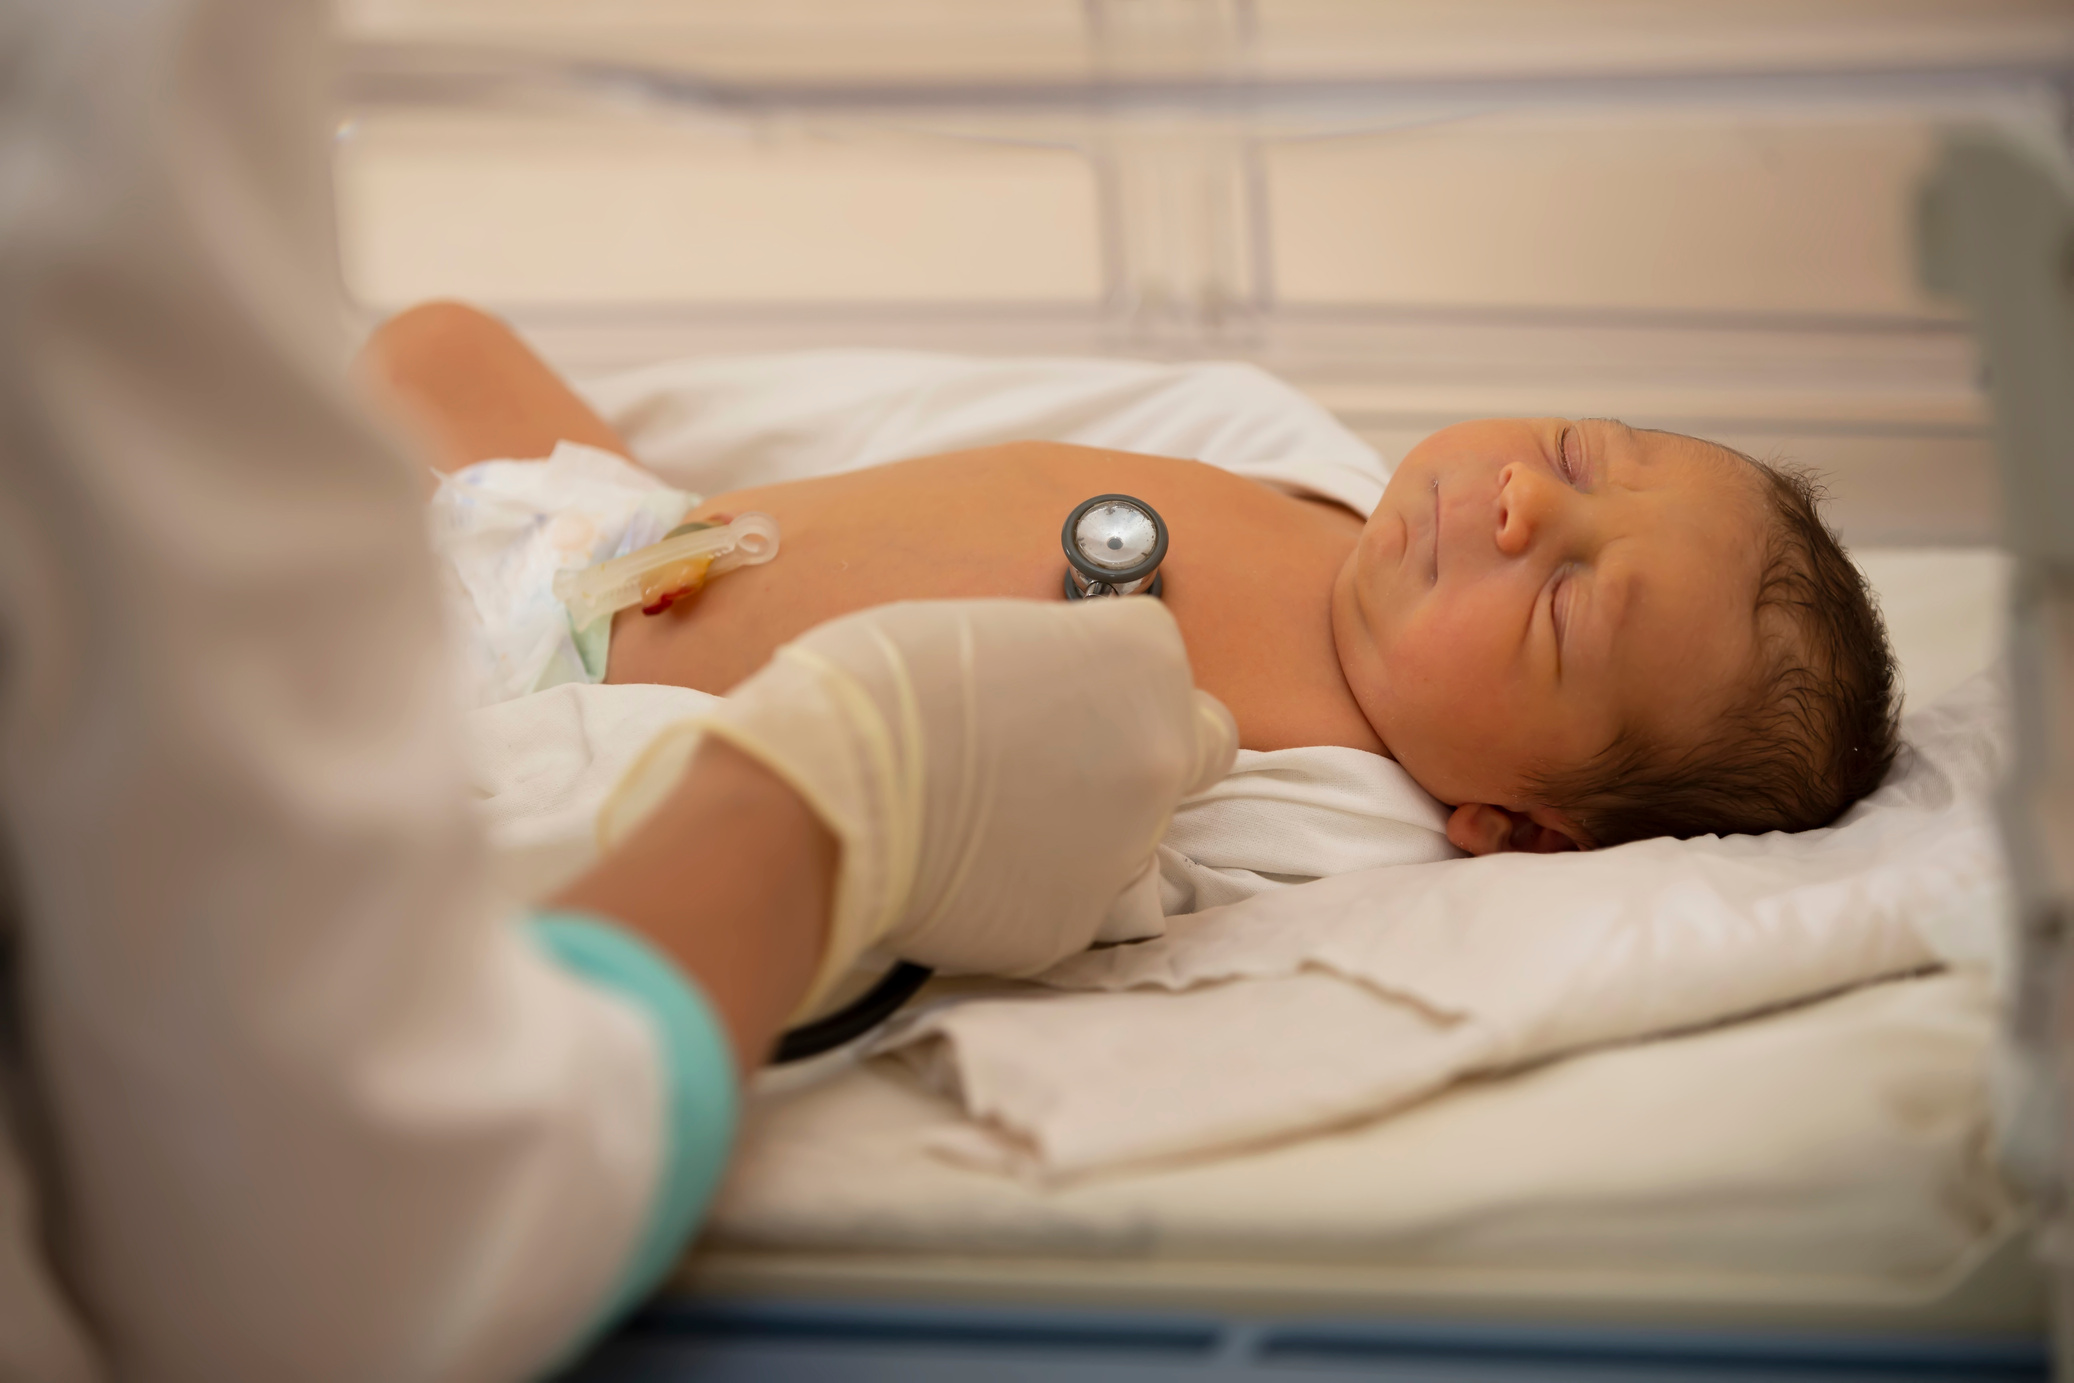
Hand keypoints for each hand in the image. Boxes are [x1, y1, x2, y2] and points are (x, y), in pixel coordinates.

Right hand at [598, 598, 1235, 1017]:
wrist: (822, 797)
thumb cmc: (876, 688)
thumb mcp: (981, 631)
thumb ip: (1051, 664)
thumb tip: (1049, 690)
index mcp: (1142, 661)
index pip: (1163, 661)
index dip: (1108, 675)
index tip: (1062, 687)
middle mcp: (1161, 754)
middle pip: (1191, 750)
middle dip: (1141, 751)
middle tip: (1060, 759)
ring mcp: (1126, 848)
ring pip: (1132, 837)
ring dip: (1085, 830)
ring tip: (985, 822)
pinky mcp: (1074, 925)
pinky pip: (1069, 902)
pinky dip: (1028, 890)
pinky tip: (962, 869)